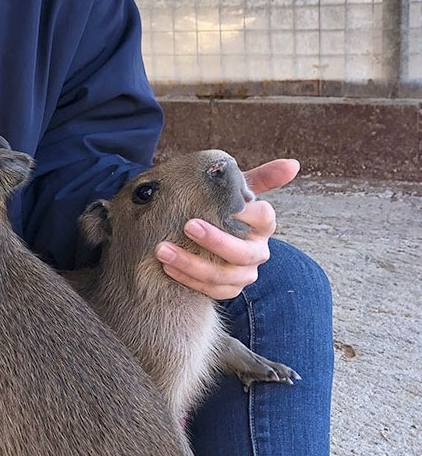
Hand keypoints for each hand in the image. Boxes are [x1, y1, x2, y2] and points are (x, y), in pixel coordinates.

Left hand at [154, 158, 299, 300]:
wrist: (206, 236)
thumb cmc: (223, 208)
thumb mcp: (238, 190)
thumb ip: (262, 177)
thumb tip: (293, 164)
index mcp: (263, 225)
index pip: (264, 217)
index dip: (247, 214)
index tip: (226, 207)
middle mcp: (257, 252)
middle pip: (241, 253)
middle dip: (214, 241)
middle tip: (187, 226)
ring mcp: (244, 274)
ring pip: (221, 276)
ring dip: (190, 264)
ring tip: (162, 249)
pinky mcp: (229, 290)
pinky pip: (210, 290)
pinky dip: (187, 279)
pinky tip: (167, 267)